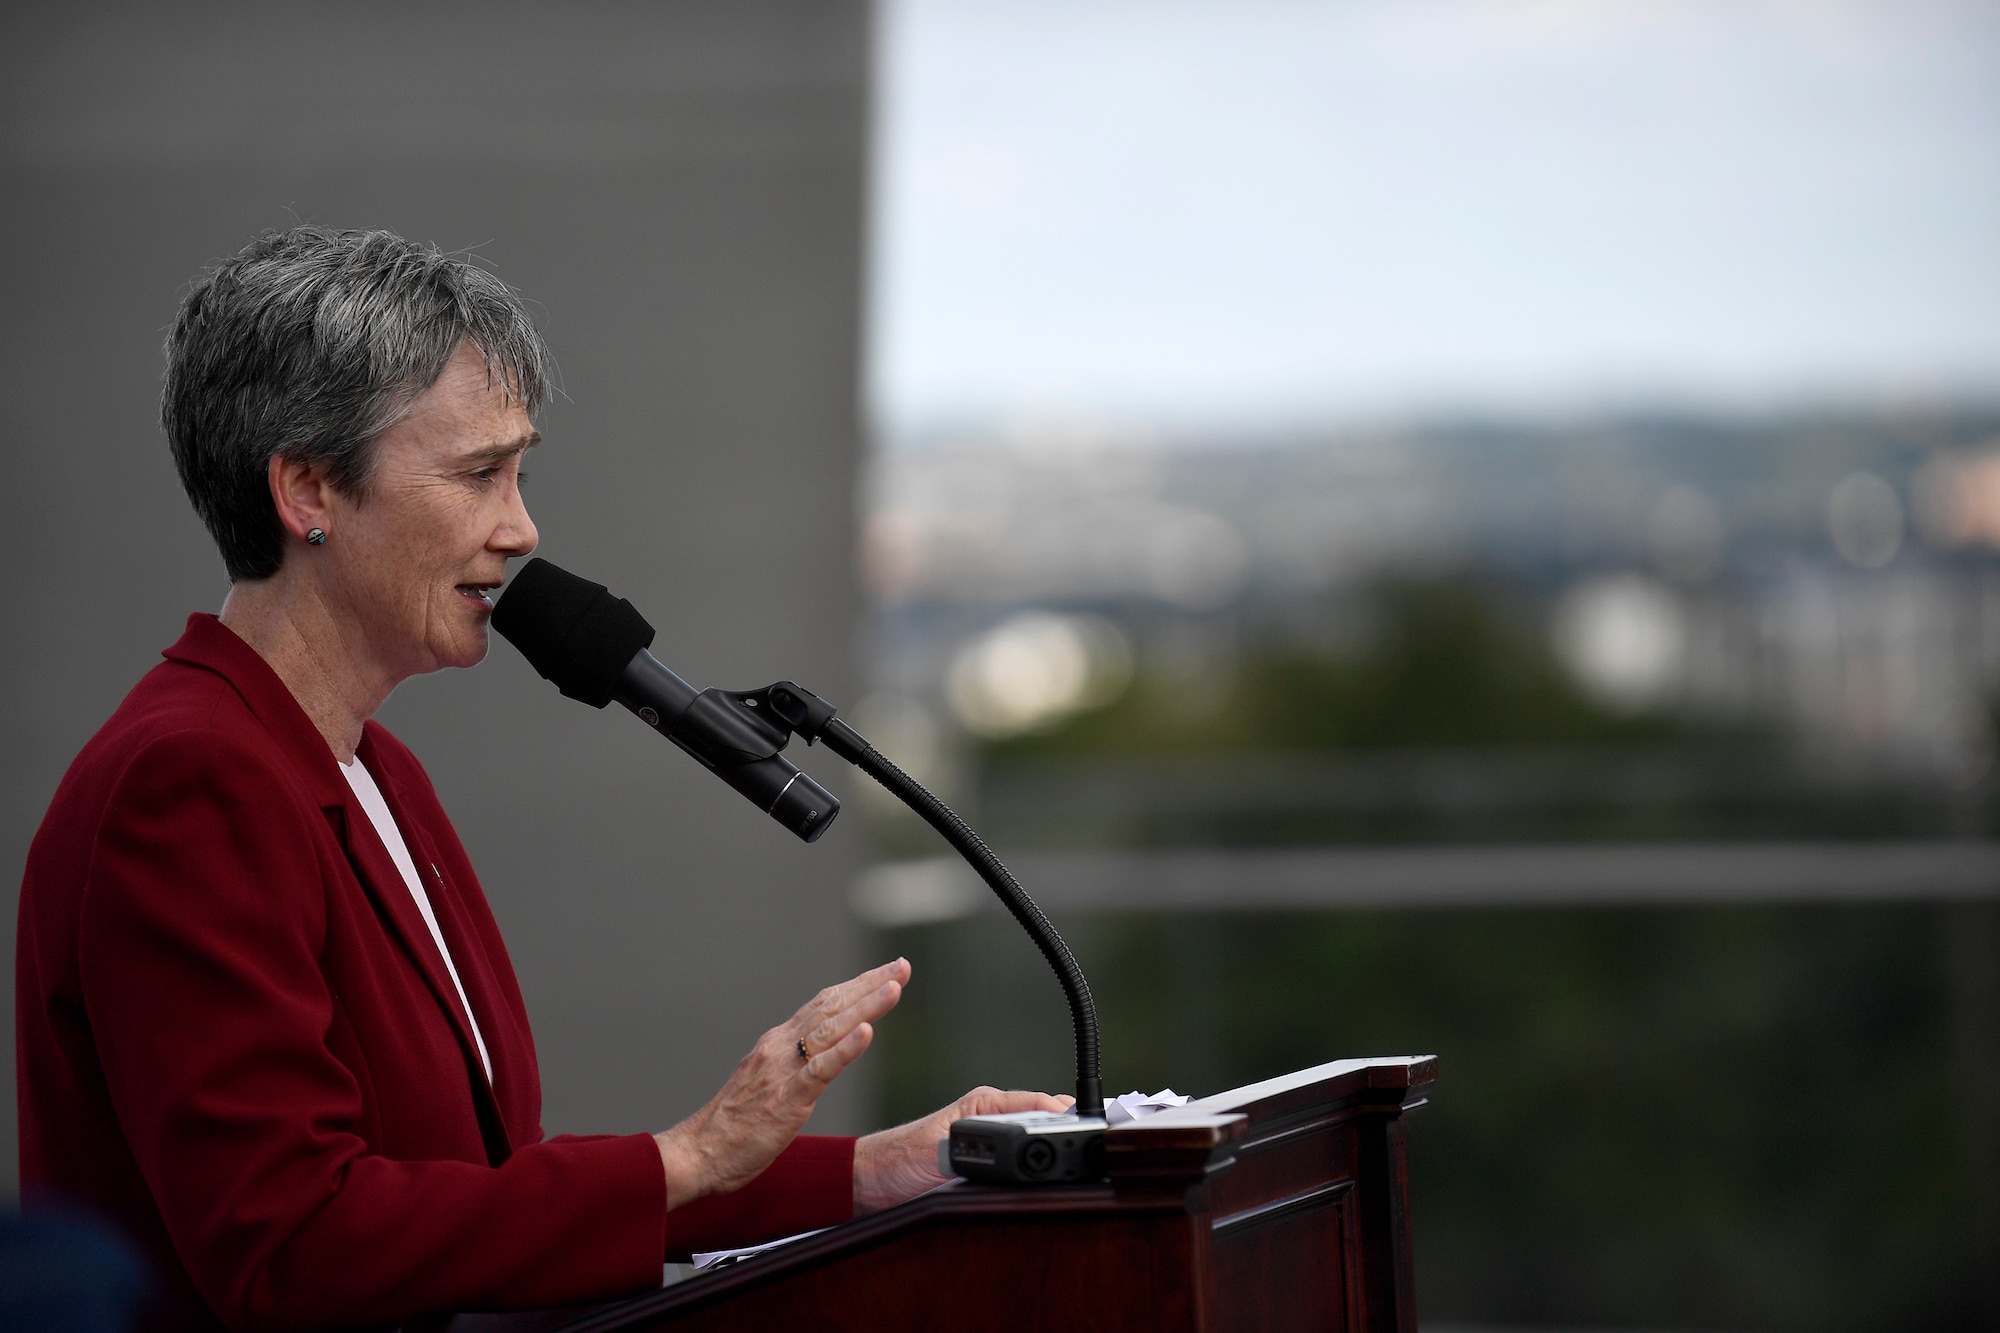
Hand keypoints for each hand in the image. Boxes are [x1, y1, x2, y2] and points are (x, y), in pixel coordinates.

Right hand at [654, 958, 910, 1208]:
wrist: (699, 1152)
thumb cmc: (733, 1126)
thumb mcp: (767, 1084)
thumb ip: (790, 1065)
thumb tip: (816, 1055)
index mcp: (777, 1043)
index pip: (823, 1005)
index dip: (856, 987)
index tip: (886, 973)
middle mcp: (780, 1047)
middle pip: (831, 1006)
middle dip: (869, 984)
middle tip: (901, 966)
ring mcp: (783, 1070)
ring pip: (831, 1029)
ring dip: (866, 1005)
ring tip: (894, 987)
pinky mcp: (787, 1097)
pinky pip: (821, 1068)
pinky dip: (846, 1048)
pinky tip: (867, 1033)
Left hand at [852, 1086, 1075, 1213]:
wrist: (873, 1180)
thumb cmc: (898, 1158)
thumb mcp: (938, 1152)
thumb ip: (970, 1148)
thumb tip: (1003, 1150)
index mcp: (981, 1103)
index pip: (1035, 1102)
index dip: (1062, 1113)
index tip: (1085, 1124)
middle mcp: (989, 1115)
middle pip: (1041, 1116)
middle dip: (1065, 1126)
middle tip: (1086, 1142)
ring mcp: (989, 1135)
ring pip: (1035, 1132)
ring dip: (1053, 1140)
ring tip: (1075, 1152)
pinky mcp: (986, 1158)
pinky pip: (1022, 1151)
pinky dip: (1038, 1155)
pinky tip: (1048, 1167)